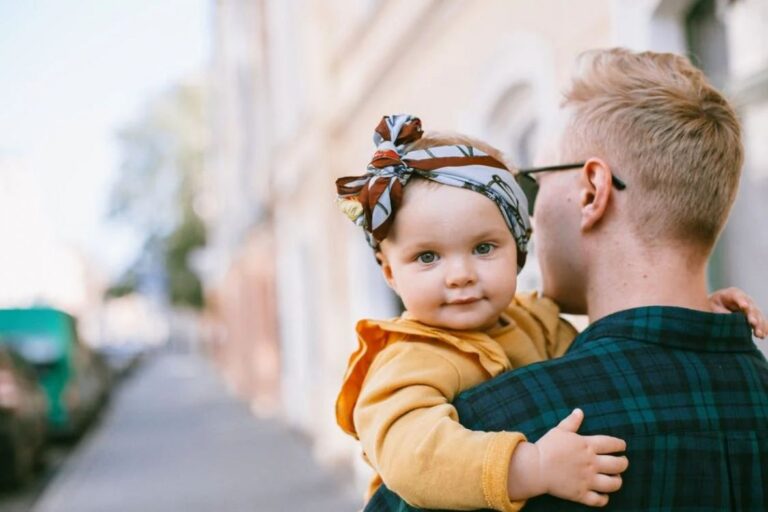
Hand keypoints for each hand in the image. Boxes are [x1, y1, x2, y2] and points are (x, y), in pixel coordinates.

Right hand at [507, 409, 627, 506]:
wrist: (535, 467)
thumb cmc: (546, 447)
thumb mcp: (559, 431)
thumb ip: (572, 422)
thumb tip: (579, 411)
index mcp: (587, 446)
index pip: (612, 444)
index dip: (620, 445)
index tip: (622, 446)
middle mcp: (591, 463)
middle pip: (618, 464)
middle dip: (623, 463)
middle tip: (622, 462)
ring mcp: (587, 480)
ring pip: (613, 484)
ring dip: (617, 481)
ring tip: (615, 478)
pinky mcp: (580, 494)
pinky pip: (599, 500)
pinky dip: (604, 499)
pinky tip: (603, 494)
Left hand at [709, 287, 766, 337]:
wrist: (716, 306)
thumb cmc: (712, 305)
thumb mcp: (712, 306)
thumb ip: (721, 311)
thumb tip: (730, 318)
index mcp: (732, 293)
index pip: (738, 296)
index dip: (741, 301)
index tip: (744, 307)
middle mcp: (745, 299)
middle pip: (750, 307)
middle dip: (752, 315)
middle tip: (753, 322)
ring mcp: (751, 307)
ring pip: (757, 315)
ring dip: (759, 325)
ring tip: (759, 334)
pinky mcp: (754, 316)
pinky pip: (760, 321)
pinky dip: (763, 328)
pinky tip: (763, 335)